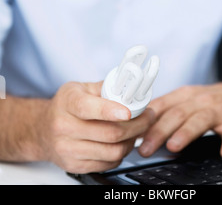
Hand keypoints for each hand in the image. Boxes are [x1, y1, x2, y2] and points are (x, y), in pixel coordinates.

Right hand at [38, 81, 155, 173]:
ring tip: (137, 130)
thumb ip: (106, 86)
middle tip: (148, 117)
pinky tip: (123, 142)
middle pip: (109, 133)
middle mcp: (64, 126)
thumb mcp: (81, 87)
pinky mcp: (74, 166)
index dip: (110, 111)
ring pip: (112, 151)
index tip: (129, 112)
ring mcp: (67, 149)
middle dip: (136, 126)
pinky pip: (107, 164)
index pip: (88, 108)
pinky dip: (121, 154)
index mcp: (68, 102)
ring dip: (132, 141)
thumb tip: (131, 86)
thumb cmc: (67, 105)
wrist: (43, 129)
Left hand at [138, 80, 221, 159]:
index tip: (132, 135)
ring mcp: (217, 110)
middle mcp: (199, 100)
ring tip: (173, 146)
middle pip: (176, 114)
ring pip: (199, 120)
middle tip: (145, 149)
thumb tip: (139, 130)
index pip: (161, 106)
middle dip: (159, 131)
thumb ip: (166, 112)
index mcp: (184, 95)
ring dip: (186, 133)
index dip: (146, 120)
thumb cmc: (207, 100)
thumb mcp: (186, 99)